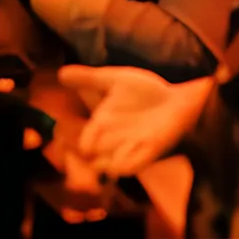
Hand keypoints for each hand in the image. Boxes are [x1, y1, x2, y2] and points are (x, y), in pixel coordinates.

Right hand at [60, 66, 210, 178]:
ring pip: (111, 166)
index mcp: (103, 124)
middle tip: (91, 155)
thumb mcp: (114, 80)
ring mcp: (132, 147)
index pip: (86, 142)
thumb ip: (88, 78)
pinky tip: (120, 161)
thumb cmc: (145, 92)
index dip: (82, 145)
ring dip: (106, 165)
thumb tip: (60, 72)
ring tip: (103, 161)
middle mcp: (115, 140)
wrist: (178, 97)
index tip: (83, 145)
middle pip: (95, 160)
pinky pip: (132, 165)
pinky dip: (124, 165)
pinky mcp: (150, 151)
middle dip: (91, 161)